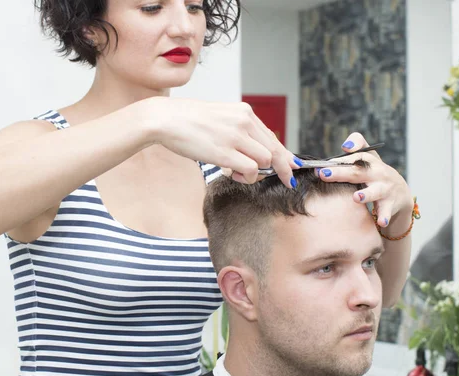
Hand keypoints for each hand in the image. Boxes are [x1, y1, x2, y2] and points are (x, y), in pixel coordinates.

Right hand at [141, 97, 299, 187]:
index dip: (285, 154)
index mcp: (244, 112)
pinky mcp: (225, 152)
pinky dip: (246, 177)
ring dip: (257, 173)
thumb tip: (254, 149)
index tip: (293, 165)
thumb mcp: (220, 117)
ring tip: (237, 173)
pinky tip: (232, 174)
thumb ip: (238, 130)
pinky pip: (250, 169)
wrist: (165, 119)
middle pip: (275, 150)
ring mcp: (235, 136)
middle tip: (287, 180)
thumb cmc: (188, 121)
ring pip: (265, 160)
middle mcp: (244, 122)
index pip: (272, 137)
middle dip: (283, 168)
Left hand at [315, 132, 412, 227]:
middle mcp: (377, 173)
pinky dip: (384, 217)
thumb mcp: (369, 157)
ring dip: (366, 194)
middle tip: (324, 174)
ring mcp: (385, 189)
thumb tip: (346, 145)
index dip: (339, 160)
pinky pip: (387, 211)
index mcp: (369, 161)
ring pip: (375, 192)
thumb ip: (357, 146)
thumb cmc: (375, 173)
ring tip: (356, 197)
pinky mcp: (390, 204)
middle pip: (358, 172)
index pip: (354, 157)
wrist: (401, 191)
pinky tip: (380, 222)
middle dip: (341, 173)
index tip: (322, 165)